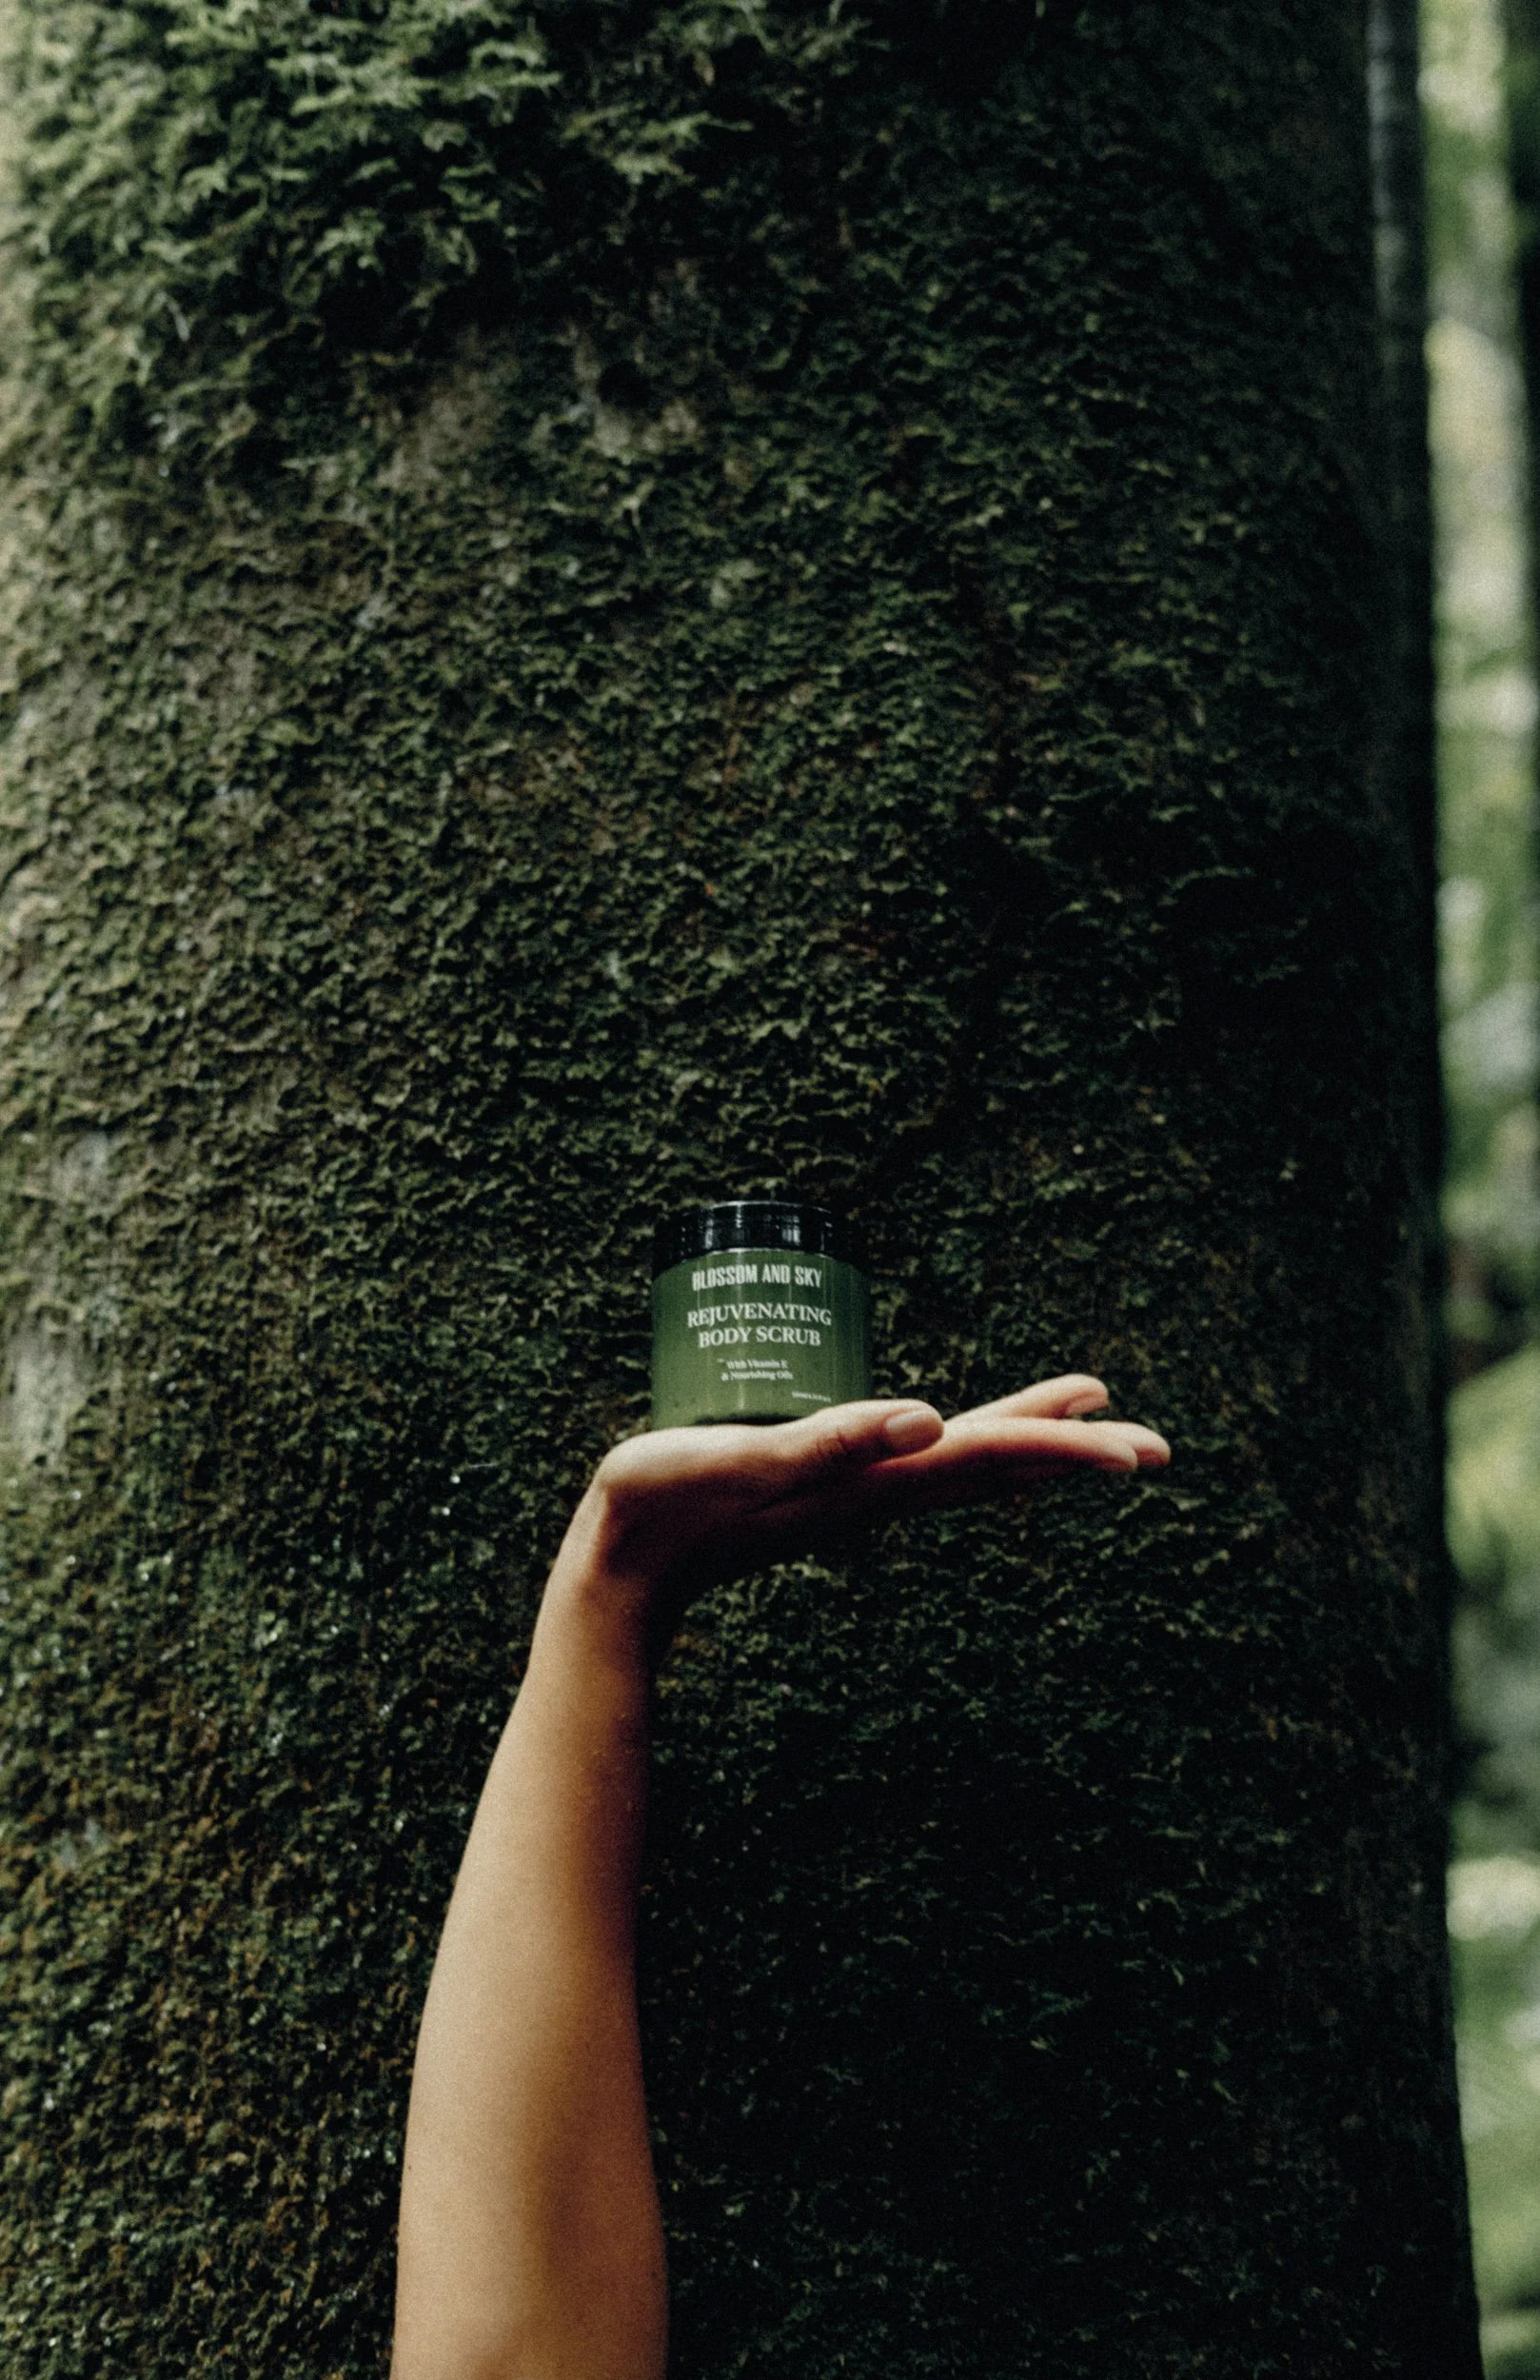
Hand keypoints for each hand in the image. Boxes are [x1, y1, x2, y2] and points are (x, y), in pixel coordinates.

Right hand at [552, 1377, 1169, 1639]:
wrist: (620, 1573)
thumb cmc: (663, 1508)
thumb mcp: (741, 1465)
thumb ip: (827, 1445)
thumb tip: (925, 1421)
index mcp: (871, 1480)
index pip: (985, 1457)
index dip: (1059, 1445)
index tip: (1133, 1447)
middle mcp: (877, 1490)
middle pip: (992, 1464)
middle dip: (1070, 1449)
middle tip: (1153, 1444)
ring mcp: (854, 1493)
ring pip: (962, 1465)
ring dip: (1027, 1442)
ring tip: (1086, 1418)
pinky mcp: (825, 1486)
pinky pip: (918, 1463)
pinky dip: (963, 1443)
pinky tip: (965, 1433)